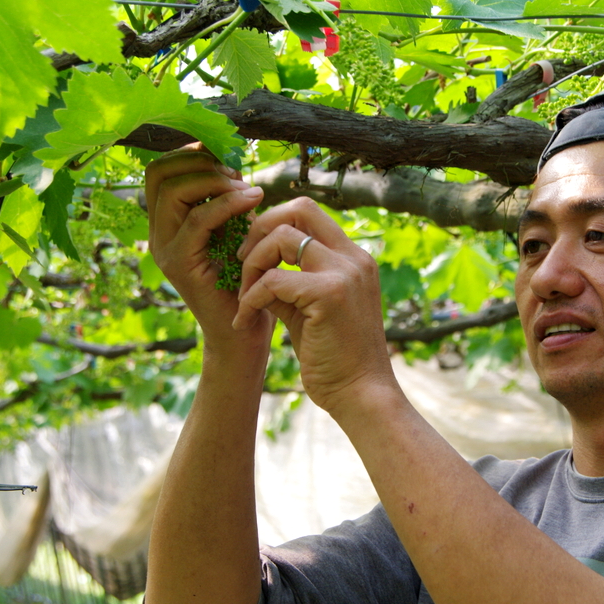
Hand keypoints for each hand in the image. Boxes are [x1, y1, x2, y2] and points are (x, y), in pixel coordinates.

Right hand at [145, 143, 273, 350]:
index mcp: (166, 222)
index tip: (224, 153)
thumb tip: (234, 164)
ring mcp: (164, 249)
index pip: (161, 170)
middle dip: (201, 161)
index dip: (190, 153)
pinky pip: (198, 219)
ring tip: (247, 188)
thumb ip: (228, 201)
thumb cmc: (245, 280)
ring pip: (174, 190)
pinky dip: (226, 204)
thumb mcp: (235, 231)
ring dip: (215, 180)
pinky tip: (253, 201)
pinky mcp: (180, 264)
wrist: (242, 331)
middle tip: (236, 172)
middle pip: (160, 172)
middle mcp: (158, 233)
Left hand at [232, 197, 395, 415]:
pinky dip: (250, 299)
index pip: (309, 213)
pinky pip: (272, 280)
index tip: (253, 253)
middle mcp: (353, 258)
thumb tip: (255, 265)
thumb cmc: (336, 360)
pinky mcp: (329, 293)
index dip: (274, 223)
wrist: (361, 395)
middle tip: (241, 262)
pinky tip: (244, 321)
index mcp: (353, 259)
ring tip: (244, 297)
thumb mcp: (310, 311)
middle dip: (260, 229)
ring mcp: (345, 273)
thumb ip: (289, 283)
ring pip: (280, 238)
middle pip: (298, 209)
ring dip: (252, 264)